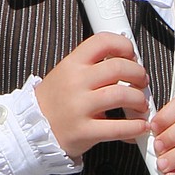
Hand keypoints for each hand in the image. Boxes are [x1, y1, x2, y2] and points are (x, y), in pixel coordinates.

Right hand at [34, 32, 150, 158]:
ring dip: (139, 100)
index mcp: (72, 64)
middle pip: (118, 67)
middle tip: (142, 81)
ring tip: (141, 104)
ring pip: (121, 95)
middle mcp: (76, 82)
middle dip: (138, 74)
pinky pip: (117, 128)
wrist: (31, 129)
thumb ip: (92, 65)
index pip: (102, 42)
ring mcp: (79, 107)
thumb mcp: (67, 73)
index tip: (132, 54)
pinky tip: (140, 126)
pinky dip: (135, 127)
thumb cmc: (55, 101)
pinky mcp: (84, 131)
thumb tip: (126, 60)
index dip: (124, 45)